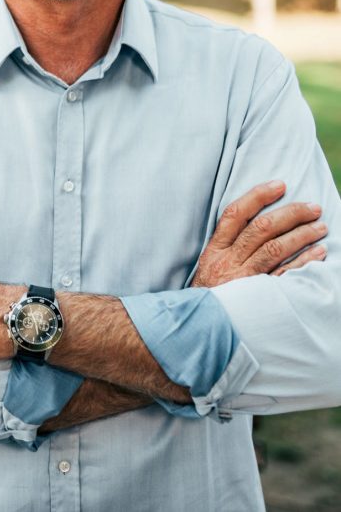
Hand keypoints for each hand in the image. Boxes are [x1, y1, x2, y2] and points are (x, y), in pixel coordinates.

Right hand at [192, 180, 327, 287]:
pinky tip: (319, 253)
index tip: (279, 184)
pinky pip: (285, 277)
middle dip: (290, 214)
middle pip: (261, 229)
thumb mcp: (207, 268)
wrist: (196, 332)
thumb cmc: (207, 296)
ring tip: (320, 226)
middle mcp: (228, 263)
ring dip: (301, 235)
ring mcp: (243, 282)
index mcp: (214, 251)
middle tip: (312, 207)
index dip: (258, 196)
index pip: (236, 214)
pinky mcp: (258, 300)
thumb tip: (254, 219)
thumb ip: (226, 246)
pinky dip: (304, 262)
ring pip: (275, 250)